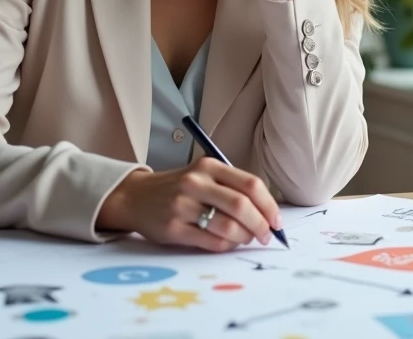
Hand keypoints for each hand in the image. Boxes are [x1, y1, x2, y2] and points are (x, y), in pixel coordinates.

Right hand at [97, 158, 282, 251]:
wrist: (135, 197)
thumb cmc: (177, 188)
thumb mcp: (202, 175)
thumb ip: (231, 187)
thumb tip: (267, 213)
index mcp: (208, 166)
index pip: (250, 184)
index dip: (269, 205)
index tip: (277, 220)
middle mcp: (195, 182)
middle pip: (242, 206)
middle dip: (261, 225)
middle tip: (267, 235)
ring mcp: (183, 206)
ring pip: (229, 227)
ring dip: (245, 238)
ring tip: (247, 239)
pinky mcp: (174, 229)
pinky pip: (212, 242)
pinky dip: (227, 246)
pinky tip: (229, 243)